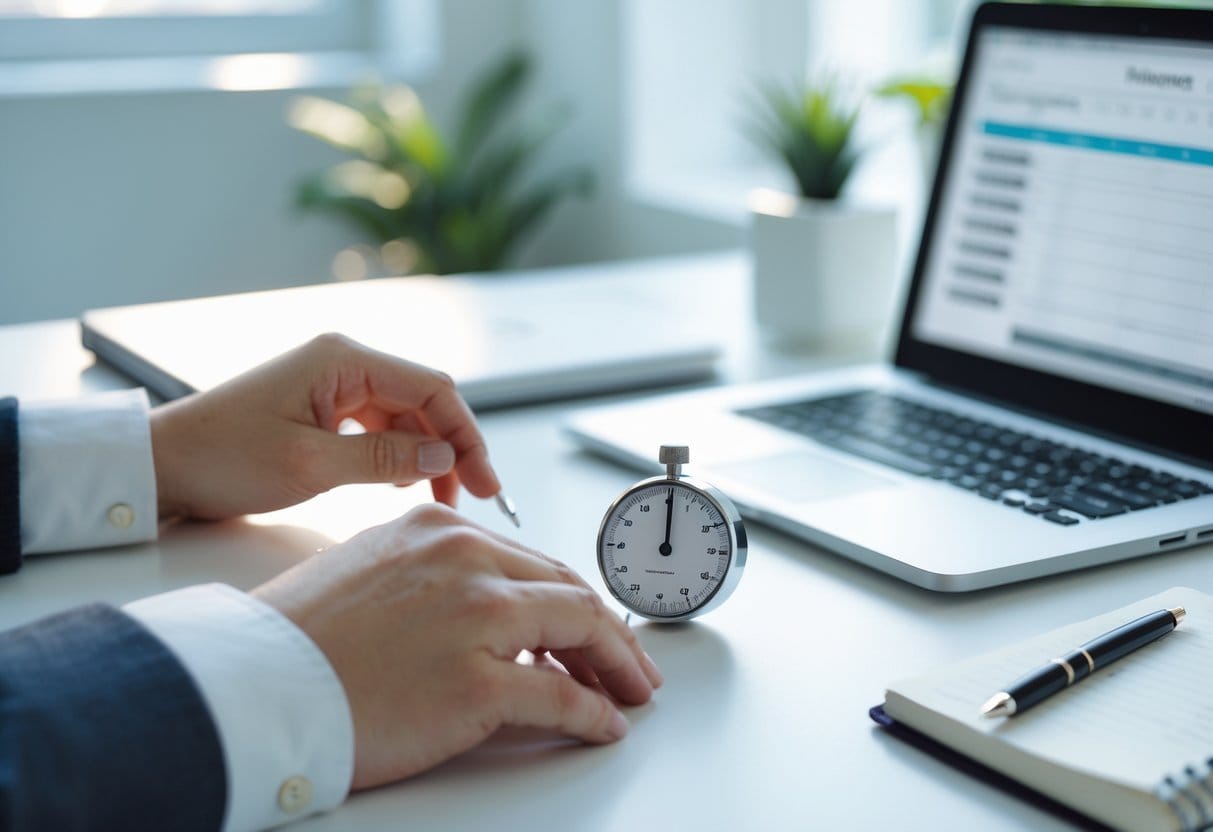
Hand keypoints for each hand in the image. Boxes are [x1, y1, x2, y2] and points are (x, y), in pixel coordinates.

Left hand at [149, 333, 499, 519]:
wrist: (162, 466)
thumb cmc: (223, 458)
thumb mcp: (310, 465)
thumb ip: (385, 457)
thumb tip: (446, 456)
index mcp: (343, 359)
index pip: (433, 388)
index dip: (467, 436)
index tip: (487, 482)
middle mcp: (343, 363)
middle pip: (424, 401)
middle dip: (453, 448)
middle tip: (473, 498)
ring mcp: (333, 384)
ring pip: (406, 417)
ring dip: (429, 456)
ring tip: (442, 499)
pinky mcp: (323, 408)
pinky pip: (379, 427)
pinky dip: (400, 456)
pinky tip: (405, 485)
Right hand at [252, 504, 663, 788]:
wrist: (252, 685)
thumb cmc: (297, 639)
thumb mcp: (370, 572)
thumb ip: (433, 580)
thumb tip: (480, 615)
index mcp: (439, 532)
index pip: (532, 563)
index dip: (570, 600)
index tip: (587, 623)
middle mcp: (466, 561)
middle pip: (568, 591)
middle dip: (607, 631)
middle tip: (627, 660)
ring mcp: (478, 617)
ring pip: (581, 630)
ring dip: (616, 664)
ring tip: (630, 690)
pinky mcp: (480, 682)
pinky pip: (562, 697)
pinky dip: (594, 713)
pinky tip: (603, 725)